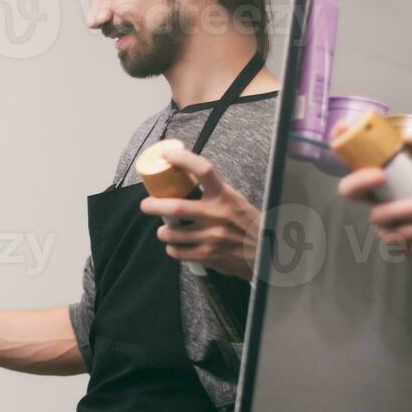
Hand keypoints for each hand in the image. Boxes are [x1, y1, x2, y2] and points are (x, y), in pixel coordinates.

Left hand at [140, 147, 260, 280]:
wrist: (266, 254)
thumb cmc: (247, 224)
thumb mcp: (236, 201)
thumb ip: (214, 191)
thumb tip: (185, 176)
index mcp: (225, 196)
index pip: (203, 170)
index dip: (183, 160)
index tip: (167, 156)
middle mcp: (217, 215)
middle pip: (176, 208)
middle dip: (154, 206)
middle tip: (146, 205)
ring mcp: (211, 237)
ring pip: (172, 233)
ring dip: (163, 231)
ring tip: (164, 230)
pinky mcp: (208, 256)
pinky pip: (178, 252)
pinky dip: (172, 248)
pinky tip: (176, 245)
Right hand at [335, 125, 411, 249]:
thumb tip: (410, 136)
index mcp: (383, 177)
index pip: (355, 159)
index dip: (341, 142)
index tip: (343, 127)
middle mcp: (376, 198)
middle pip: (348, 189)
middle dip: (358, 181)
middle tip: (380, 175)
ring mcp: (382, 221)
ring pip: (379, 214)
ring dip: (406, 208)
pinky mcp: (392, 241)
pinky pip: (397, 234)